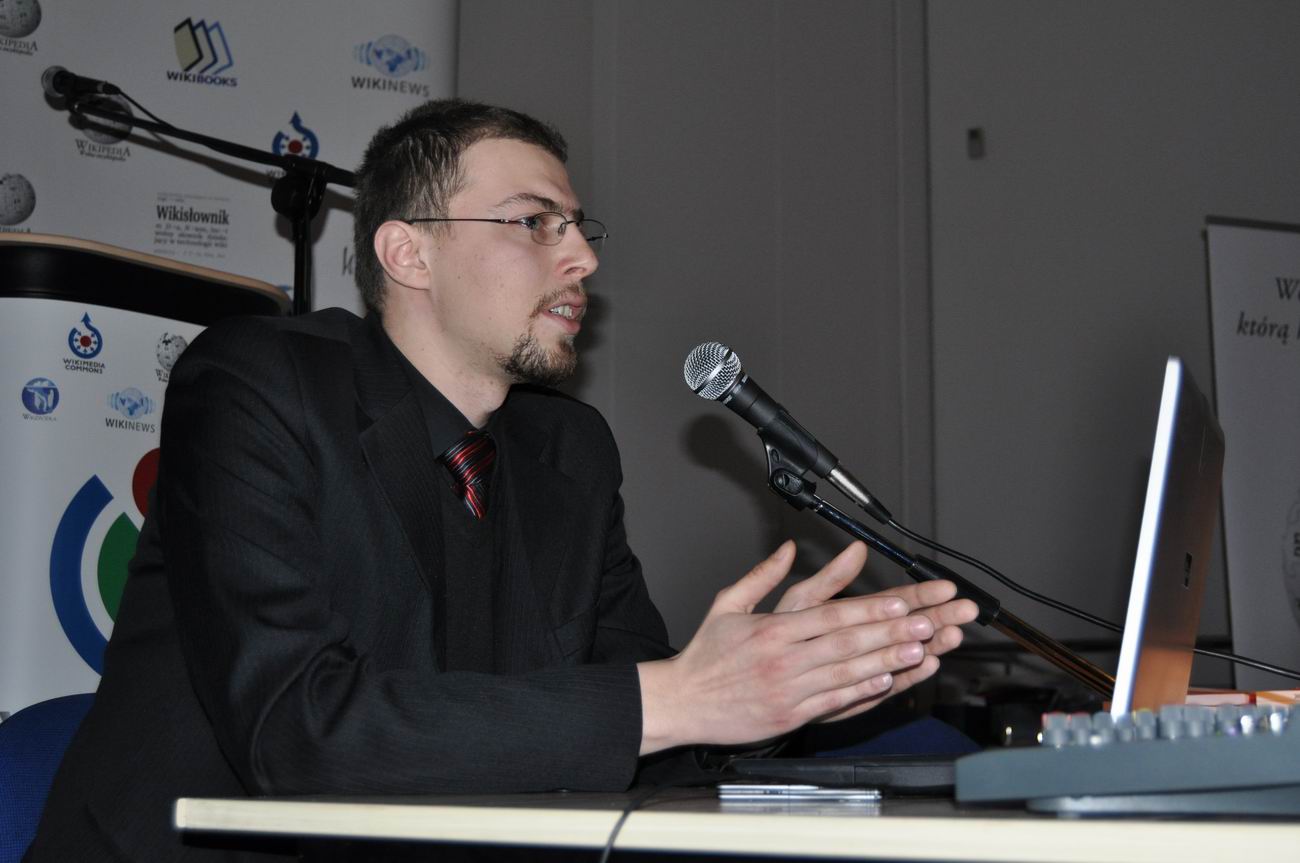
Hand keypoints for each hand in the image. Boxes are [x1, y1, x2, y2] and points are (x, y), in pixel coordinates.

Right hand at [637, 541, 977, 753]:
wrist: (681, 701)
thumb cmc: (706, 655)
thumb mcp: (727, 603)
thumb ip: (762, 575)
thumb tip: (788, 547)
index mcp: (771, 629)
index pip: (830, 615)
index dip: (869, 609)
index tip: (901, 603)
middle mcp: (784, 659)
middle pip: (847, 643)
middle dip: (891, 633)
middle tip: (927, 623)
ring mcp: (789, 690)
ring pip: (847, 673)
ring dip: (887, 662)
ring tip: (920, 651)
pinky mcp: (789, 716)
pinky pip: (834, 702)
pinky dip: (863, 692)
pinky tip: (888, 682)